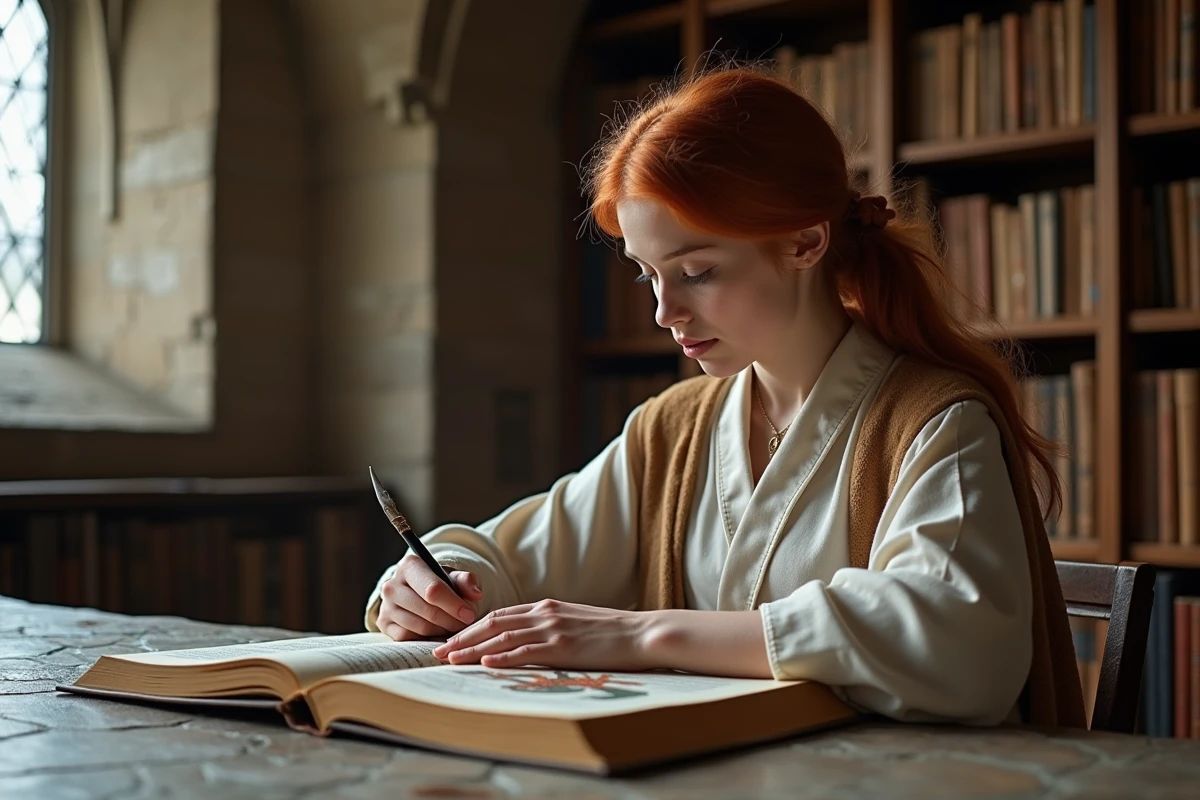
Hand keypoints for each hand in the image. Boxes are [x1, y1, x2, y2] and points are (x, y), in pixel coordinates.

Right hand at [377, 554, 483, 641]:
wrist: (417, 593)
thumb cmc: (439, 583)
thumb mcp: (453, 577)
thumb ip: (466, 582)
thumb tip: (476, 594)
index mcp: (409, 566)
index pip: (433, 590)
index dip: (453, 604)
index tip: (469, 614)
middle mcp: (392, 585)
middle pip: (427, 610)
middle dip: (450, 620)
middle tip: (465, 624)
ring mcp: (386, 606)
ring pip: (420, 627)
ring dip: (441, 630)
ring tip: (453, 627)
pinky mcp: (384, 624)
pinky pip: (410, 638)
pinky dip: (427, 639)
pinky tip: (438, 633)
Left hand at [432, 599, 653, 670]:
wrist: (642, 633)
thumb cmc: (613, 632)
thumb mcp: (577, 621)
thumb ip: (552, 625)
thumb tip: (531, 637)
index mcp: (547, 606)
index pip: (500, 614)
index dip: (473, 627)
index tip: (453, 639)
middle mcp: (545, 613)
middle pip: (493, 623)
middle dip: (463, 638)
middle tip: (439, 652)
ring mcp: (553, 629)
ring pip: (503, 637)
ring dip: (474, 649)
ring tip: (452, 660)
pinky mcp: (563, 647)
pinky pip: (526, 652)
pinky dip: (503, 658)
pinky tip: (486, 664)